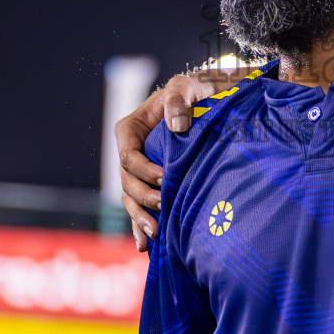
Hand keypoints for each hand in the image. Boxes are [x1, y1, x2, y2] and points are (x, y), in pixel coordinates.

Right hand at [118, 70, 229, 250]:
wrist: (206, 104)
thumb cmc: (194, 92)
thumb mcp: (185, 87)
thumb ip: (178, 99)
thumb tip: (176, 125)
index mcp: (130, 130)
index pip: (128, 155)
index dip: (143, 170)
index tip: (164, 178)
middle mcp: (130, 153)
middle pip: (127, 182)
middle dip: (143, 198)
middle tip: (165, 206)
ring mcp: (139, 172)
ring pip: (131, 199)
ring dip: (140, 218)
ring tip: (155, 234)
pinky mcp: (151, 185)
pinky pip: (140, 208)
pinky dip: (141, 227)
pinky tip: (145, 246)